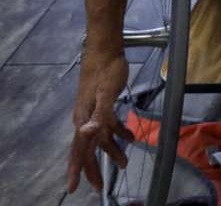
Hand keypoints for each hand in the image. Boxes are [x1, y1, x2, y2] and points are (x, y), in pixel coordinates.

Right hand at [66, 45, 132, 192]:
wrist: (106, 49)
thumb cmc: (107, 69)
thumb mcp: (107, 92)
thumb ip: (100, 113)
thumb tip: (87, 132)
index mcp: (83, 118)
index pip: (78, 150)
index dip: (77, 170)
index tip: (73, 189)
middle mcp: (85, 118)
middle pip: (87, 148)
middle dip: (93, 168)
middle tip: (98, 186)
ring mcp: (93, 111)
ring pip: (100, 138)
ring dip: (111, 151)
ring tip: (124, 163)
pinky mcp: (103, 104)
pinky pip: (109, 124)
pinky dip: (119, 132)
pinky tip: (131, 137)